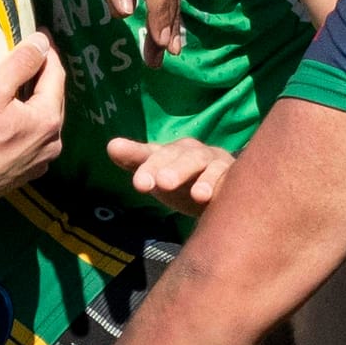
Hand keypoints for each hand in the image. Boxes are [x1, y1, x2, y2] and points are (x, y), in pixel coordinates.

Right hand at [0, 33, 65, 208]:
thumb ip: (20, 63)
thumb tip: (42, 42)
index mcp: (48, 120)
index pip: (56, 75)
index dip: (47, 52)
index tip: (40, 36)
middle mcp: (52, 142)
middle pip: (53, 98)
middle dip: (43, 76)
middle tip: (29, 58)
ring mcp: (41, 161)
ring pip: (43, 120)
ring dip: (35, 101)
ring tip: (19, 85)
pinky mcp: (27, 172)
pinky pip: (33, 139)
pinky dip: (27, 123)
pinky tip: (11, 118)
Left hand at [108, 136, 234, 215]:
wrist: (216, 189)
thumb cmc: (181, 179)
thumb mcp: (156, 172)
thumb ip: (136, 160)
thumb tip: (112, 145)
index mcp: (172, 151)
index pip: (156, 154)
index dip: (148, 166)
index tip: (139, 184)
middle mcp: (194, 153)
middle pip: (184, 157)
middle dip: (175, 169)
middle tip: (163, 184)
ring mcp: (216, 163)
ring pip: (210, 166)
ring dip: (205, 179)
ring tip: (198, 195)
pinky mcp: (234, 176)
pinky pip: (230, 180)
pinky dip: (224, 187)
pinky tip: (218, 199)